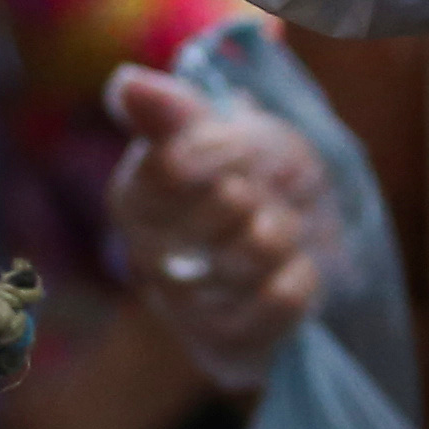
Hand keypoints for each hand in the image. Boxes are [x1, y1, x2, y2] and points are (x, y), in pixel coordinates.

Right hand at [103, 69, 331, 391]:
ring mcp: (186, 305)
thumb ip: (174, 108)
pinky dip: (302, 275)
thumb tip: (126, 84)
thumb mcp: (221, 128)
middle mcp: (147, 255)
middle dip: (266, 186)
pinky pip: (282, 299)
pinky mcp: (227, 344)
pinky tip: (292, 268)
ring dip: (287, 228)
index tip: (245, 142)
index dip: (229, 146)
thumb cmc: (248, 178)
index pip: (177, 162)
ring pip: (259, 250)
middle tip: (266, 190)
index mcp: (134, 196)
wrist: (287, 250)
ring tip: (281, 228)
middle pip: (228, 203)